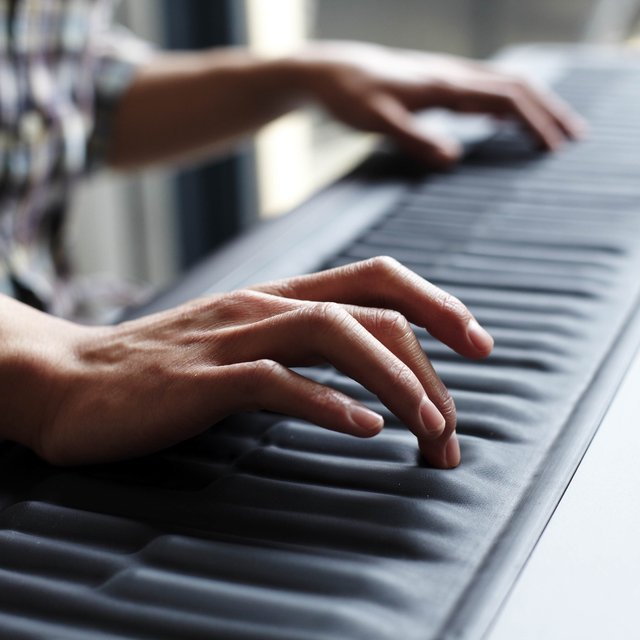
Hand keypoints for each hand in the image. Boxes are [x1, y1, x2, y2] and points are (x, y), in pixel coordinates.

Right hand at [32, 258, 492, 467]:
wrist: (73, 380)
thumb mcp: (247, 342)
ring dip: (394, 383)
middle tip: (454, 427)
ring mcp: (233, 337)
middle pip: (372, 313)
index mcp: (281, 295)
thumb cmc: (170, 368)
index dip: (437, 304)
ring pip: (335, 336)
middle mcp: (265, 305)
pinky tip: (364, 429)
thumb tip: (371, 373)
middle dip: (430, 366)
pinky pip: (276, 381)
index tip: (478, 345)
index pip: (377, 279)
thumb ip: (303, 345)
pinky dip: (327, 404)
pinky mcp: (201, 379)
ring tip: (429, 429)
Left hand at [293, 42, 585, 166]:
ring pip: (503, 84)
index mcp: (445, 84)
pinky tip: (505, 120)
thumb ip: (413, 138)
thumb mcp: (376, 121)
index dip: (534, 122)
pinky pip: (483, 88)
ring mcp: (446, 76)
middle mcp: (452, 75)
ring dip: (532, 105)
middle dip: (547, 111)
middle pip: (516, 86)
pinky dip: (506, 104)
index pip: (506, 98)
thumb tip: (453, 158)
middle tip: (573, 137)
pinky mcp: (437, 83)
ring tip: (552, 129)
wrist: (331, 72)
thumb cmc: (350, 97)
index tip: (554, 148)